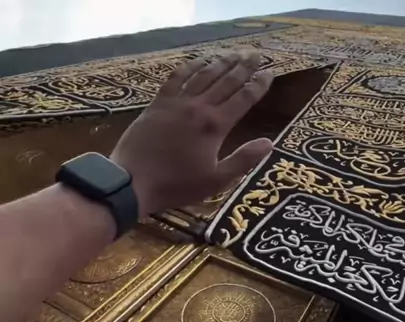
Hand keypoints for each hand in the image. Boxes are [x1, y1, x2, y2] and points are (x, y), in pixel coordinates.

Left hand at [111, 51, 273, 217]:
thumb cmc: (177, 184)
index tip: (270, 73)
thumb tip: (268, 143)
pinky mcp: (158, 103)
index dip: (259, 85)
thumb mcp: (216, 180)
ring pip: (204, 75)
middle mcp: (199, 107)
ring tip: (233, 54)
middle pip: (226, 80)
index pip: (243, 99)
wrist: (134, 180)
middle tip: (256, 54)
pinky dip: (190, 67)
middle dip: (244, 67)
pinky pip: (177, 78)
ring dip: (221, 62)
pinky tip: (198, 61)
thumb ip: (243, 160)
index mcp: (216, 126)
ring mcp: (177, 102)